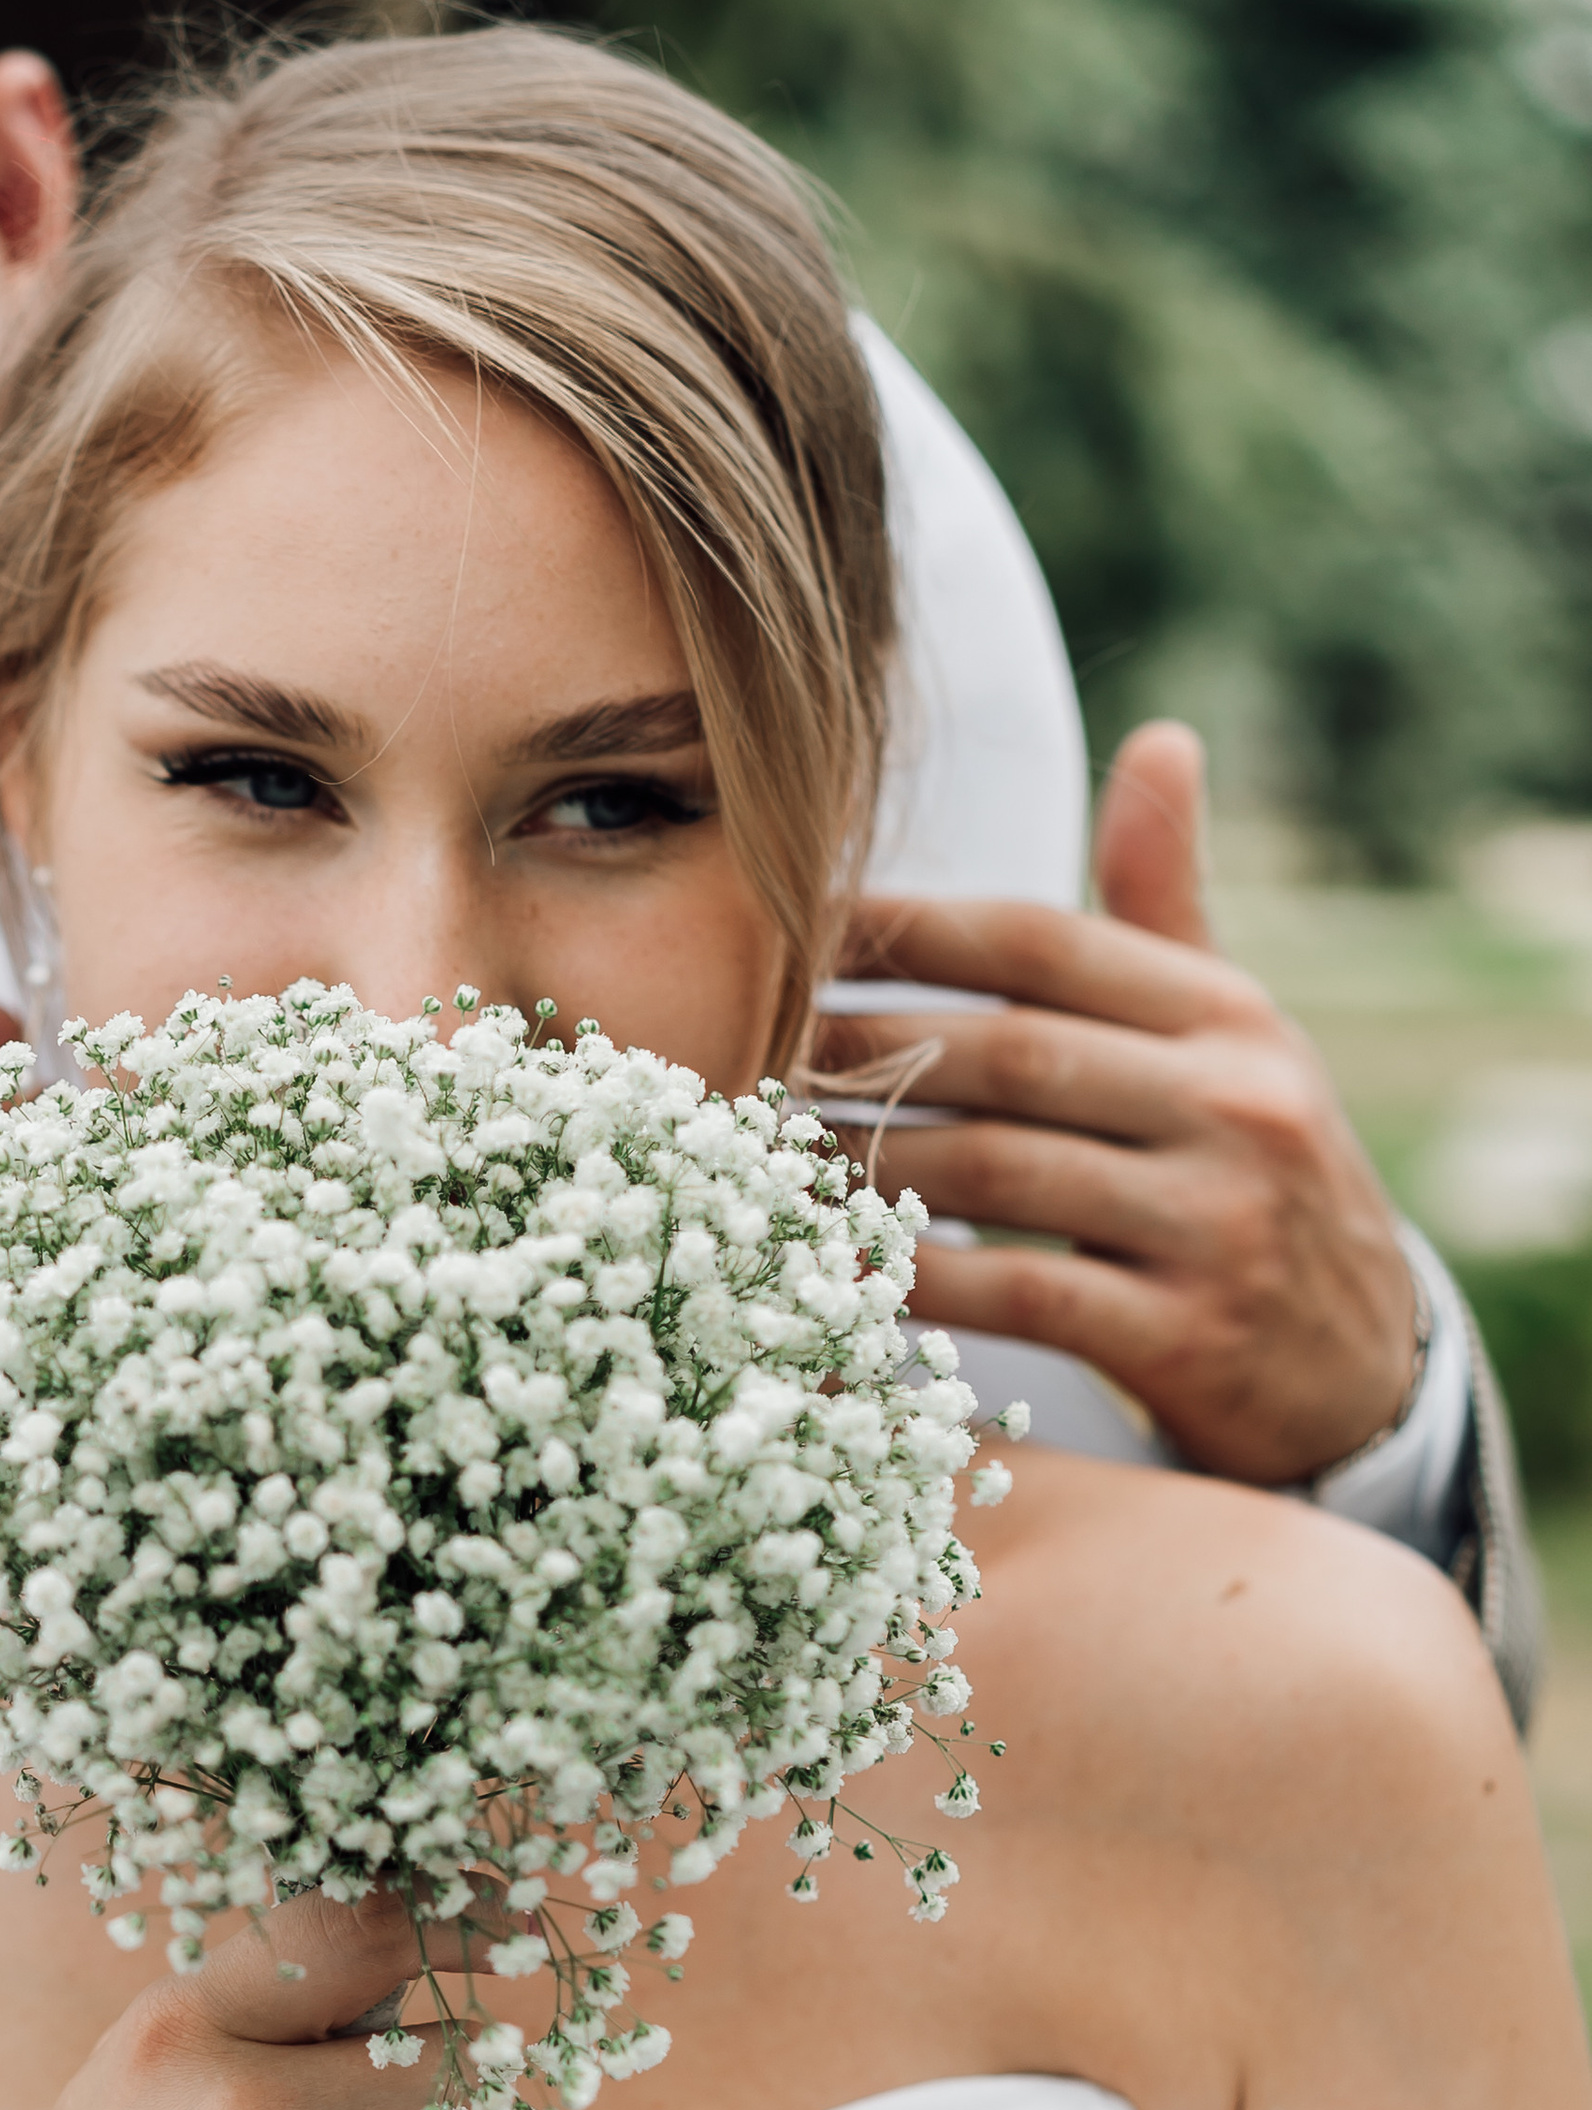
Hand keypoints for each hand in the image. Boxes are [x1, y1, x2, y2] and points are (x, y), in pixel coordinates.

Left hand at [815, 723, 1417, 1484]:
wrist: (1361, 1370)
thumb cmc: (1254, 1178)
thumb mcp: (1237, 1040)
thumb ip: (1169, 908)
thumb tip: (1160, 738)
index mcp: (1231, 1016)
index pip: (1040, 943)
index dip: (905, 929)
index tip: (793, 929)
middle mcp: (1238, 1104)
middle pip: (1003, 1054)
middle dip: (860, 1051)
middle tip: (746, 1052)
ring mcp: (1218, 1225)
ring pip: (996, 1173)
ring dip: (865, 1167)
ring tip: (761, 1161)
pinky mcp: (1189, 1339)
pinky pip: (1019, 1297)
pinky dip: (918, 1283)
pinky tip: (838, 1272)